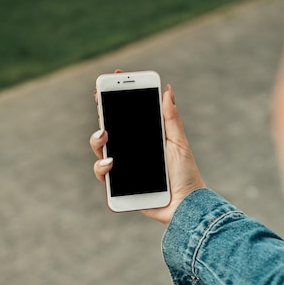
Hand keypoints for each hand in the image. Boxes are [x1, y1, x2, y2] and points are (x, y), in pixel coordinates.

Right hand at [90, 80, 205, 223]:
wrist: (185, 205)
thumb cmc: (186, 174)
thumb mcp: (179, 143)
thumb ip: (171, 118)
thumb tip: (167, 91)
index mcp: (146, 138)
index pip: (128, 115)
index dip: (119, 97)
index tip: (113, 78)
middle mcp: (132, 152)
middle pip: (109, 130)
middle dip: (103, 115)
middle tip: (102, 104)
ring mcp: (124, 169)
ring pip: (101, 151)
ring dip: (97, 140)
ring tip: (104, 136)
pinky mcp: (120, 187)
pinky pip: (104, 175)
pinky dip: (102, 167)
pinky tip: (110, 163)